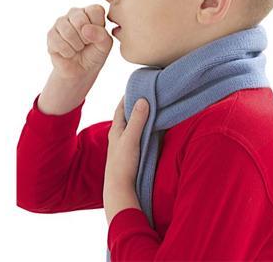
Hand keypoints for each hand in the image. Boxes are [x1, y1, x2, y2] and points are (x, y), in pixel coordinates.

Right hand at [47, 5, 112, 79]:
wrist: (80, 70)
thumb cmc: (95, 54)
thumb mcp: (105, 45)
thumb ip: (101, 35)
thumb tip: (85, 29)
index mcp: (91, 11)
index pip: (95, 10)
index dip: (98, 27)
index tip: (97, 36)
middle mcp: (75, 13)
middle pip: (79, 20)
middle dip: (85, 38)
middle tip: (86, 44)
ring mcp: (61, 22)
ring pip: (68, 31)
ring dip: (76, 46)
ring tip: (78, 48)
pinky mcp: (51, 34)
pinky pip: (58, 42)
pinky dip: (67, 52)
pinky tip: (69, 53)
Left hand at [103, 95, 149, 222]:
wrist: (120, 188)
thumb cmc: (122, 164)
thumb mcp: (131, 139)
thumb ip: (137, 120)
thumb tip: (143, 99)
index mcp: (116, 129)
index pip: (122, 106)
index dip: (130, 95)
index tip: (140, 85)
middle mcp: (120, 135)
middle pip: (129, 114)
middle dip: (138, 104)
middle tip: (151, 93)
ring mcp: (126, 144)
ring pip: (135, 125)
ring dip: (143, 117)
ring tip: (156, 107)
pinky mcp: (133, 153)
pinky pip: (140, 135)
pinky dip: (147, 128)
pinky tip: (155, 128)